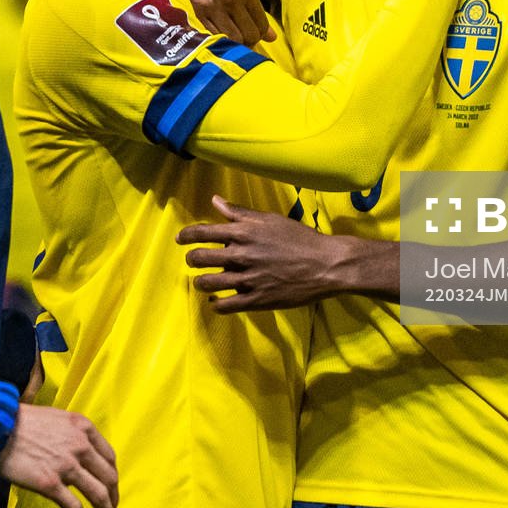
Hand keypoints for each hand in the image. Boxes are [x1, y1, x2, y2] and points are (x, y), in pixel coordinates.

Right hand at [0, 403, 118, 507]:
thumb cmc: (21, 421)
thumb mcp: (55, 417)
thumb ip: (72, 433)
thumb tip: (80, 452)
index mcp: (83, 427)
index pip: (109, 456)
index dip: (112, 475)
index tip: (110, 486)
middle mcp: (80, 446)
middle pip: (109, 477)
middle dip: (113, 496)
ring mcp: (67, 466)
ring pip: (98, 494)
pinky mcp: (50, 484)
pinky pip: (75, 507)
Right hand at [135, 0, 272, 44]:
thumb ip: (253, 9)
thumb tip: (272, 37)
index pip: (261, 27)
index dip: (257, 37)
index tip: (248, 37)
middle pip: (249, 36)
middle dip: (244, 43)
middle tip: (235, 41)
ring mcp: (213, 5)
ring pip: (231, 40)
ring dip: (228, 44)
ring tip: (221, 39)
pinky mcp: (195, 11)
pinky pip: (212, 37)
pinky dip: (213, 41)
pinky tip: (208, 35)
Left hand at [180, 196, 383, 310]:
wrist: (327, 265)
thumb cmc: (300, 239)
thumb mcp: (270, 220)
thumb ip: (240, 213)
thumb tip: (216, 201)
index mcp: (244, 232)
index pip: (202, 232)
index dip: (186, 236)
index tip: (180, 239)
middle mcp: (242, 255)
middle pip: (200, 259)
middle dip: (192, 260)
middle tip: (194, 261)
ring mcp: (248, 279)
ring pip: (208, 284)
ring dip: (201, 283)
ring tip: (204, 282)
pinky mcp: (257, 300)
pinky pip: (225, 306)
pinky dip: (216, 304)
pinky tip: (217, 302)